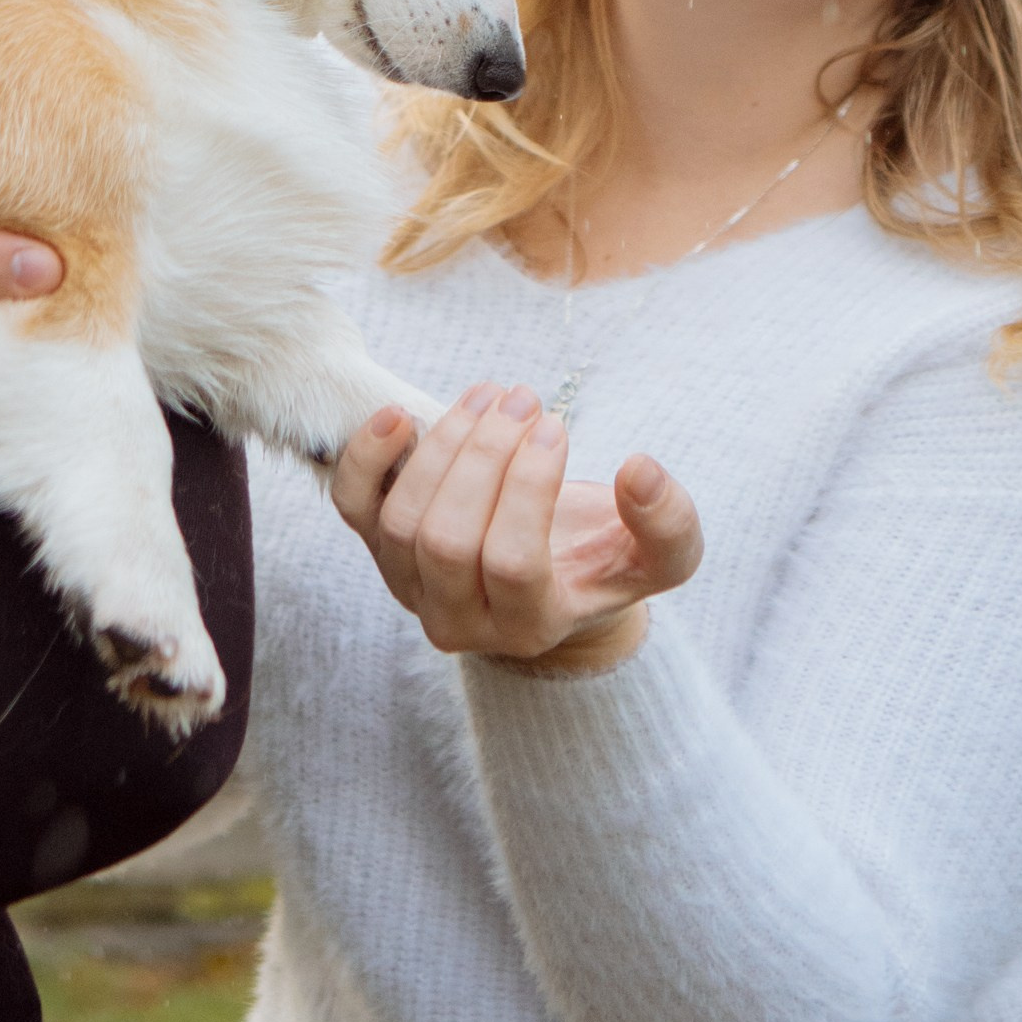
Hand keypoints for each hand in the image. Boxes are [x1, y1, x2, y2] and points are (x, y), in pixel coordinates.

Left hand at [332, 381, 701, 673]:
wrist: (547, 571)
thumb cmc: (601, 558)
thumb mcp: (656, 556)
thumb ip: (669, 525)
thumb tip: (640, 471)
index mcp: (529, 626)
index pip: (510, 562)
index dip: (528, 488)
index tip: (556, 427)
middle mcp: (459, 620)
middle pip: (446, 538)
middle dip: (484, 456)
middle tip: (523, 398)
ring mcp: (410, 585)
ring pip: (401, 519)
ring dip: (443, 444)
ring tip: (490, 395)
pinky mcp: (379, 547)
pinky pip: (352, 506)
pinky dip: (365, 458)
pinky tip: (400, 414)